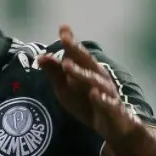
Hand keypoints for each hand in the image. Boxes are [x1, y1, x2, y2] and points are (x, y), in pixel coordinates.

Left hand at [37, 25, 141, 142]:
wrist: (116, 128)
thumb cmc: (88, 104)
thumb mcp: (66, 89)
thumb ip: (54, 73)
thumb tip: (40, 56)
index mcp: (89, 70)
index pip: (78, 54)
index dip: (71, 41)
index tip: (63, 28)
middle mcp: (100, 77)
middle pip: (87, 62)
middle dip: (76, 50)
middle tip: (64, 39)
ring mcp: (108, 93)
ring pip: (95, 81)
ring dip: (81, 73)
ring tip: (67, 65)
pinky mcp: (114, 111)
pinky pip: (108, 104)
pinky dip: (102, 99)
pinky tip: (94, 94)